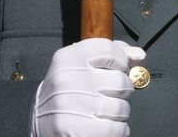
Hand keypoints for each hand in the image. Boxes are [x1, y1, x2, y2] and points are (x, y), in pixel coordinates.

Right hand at [30, 38, 145, 136]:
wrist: (38, 122)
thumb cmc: (68, 91)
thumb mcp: (81, 66)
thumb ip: (112, 55)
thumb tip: (139, 56)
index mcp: (67, 58)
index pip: (110, 50)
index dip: (121, 61)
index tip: (116, 70)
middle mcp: (66, 79)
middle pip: (121, 81)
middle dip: (121, 92)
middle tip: (107, 97)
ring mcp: (68, 104)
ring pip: (121, 107)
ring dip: (119, 113)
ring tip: (103, 113)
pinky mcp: (72, 129)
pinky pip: (115, 129)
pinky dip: (117, 131)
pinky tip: (105, 127)